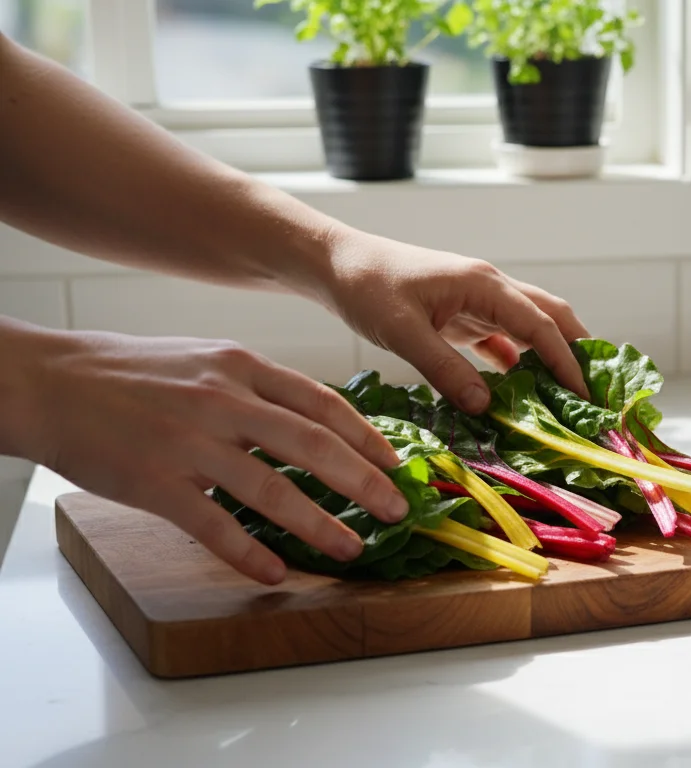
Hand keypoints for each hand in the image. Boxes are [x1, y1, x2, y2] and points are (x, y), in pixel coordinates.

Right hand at [10, 324, 407, 584]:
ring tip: (351, 548)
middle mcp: (224, 400)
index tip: (396, 463)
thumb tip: (311, 418)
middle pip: (313, 446)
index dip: (365, 437)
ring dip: (319, 525)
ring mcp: (190, 442)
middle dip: (364, 482)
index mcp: (241, 367)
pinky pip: (214, 526)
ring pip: (272, 489)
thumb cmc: (130, 372)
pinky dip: (250, 553)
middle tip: (396, 510)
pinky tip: (276, 572)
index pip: (322, 403)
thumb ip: (255, 386)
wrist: (48, 381)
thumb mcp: (204, 359)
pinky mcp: (155, 482)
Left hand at [316, 230, 590, 412]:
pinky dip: (519, 366)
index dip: (566, 360)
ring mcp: (478, 302)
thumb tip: (487, 407)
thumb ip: (445, 369)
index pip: (541, 324)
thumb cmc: (366, 286)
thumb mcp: (402, 332)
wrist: (335, 264)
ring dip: (551, 359)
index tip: (585, 394)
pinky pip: (504, 342)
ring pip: (531, 329)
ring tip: (568, 399)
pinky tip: (523, 395)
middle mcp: (490, 289)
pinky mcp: (463, 317)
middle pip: (551, 317)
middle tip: (595, 393)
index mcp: (484, 284)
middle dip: (577, 352)